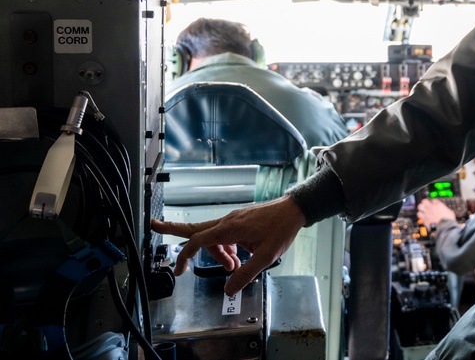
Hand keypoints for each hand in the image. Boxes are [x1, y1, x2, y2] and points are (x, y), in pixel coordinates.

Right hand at [150, 195, 305, 295]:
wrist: (294, 210)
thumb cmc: (281, 228)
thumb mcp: (266, 256)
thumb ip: (246, 274)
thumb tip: (228, 289)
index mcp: (230, 228)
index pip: (199, 240)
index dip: (185, 256)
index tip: (179, 270)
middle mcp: (228, 221)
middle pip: (196, 229)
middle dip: (174, 230)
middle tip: (154, 226)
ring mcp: (233, 219)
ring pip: (213, 236)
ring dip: (216, 253)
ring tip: (233, 266)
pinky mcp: (240, 220)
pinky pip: (224, 235)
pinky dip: (225, 247)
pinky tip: (238, 258)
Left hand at [417, 198, 456, 226]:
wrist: (444, 227)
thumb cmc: (448, 221)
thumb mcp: (450, 212)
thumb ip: (446, 210)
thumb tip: (446, 211)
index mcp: (439, 204)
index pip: (434, 200)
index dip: (433, 202)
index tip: (434, 204)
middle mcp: (431, 207)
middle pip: (424, 200)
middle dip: (425, 203)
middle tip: (426, 205)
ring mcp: (427, 212)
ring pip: (420, 206)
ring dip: (421, 208)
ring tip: (422, 210)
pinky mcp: (424, 218)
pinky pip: (418, 214)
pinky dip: (420, 215)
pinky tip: (422, 216)